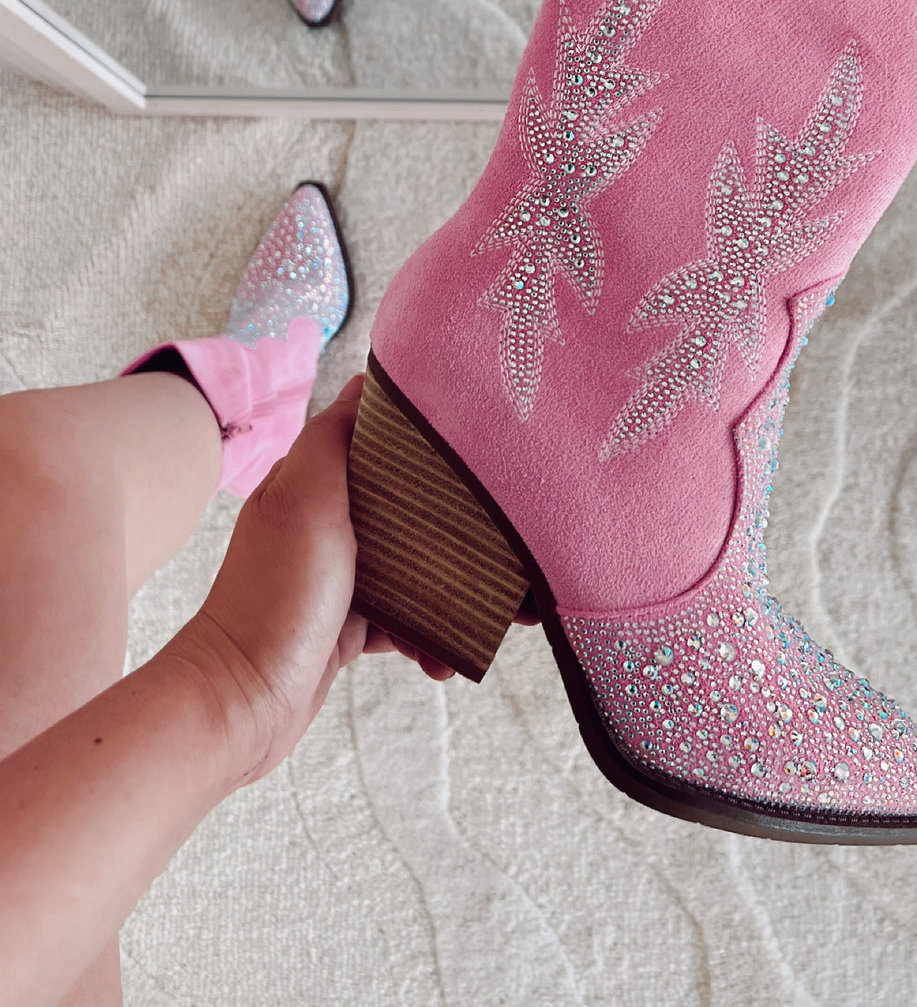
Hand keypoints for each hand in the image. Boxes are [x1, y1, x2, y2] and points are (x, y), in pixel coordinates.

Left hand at [165, 374, 452, 790]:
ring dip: (453, 592)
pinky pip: (406, 621)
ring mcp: (338, 576)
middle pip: (411, 508)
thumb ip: (335, 437)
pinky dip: (429, 636)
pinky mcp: (348, 626)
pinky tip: (441, 657)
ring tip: (487, 616)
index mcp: (315, 480)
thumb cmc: (274, 595)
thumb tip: (371, 381)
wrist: (240, 703)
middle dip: (462, 529)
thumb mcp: (306, 497)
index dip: (435, 447)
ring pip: (417, 569)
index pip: (386, 445)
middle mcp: (326, 522)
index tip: (484, 454)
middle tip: (508, 547)